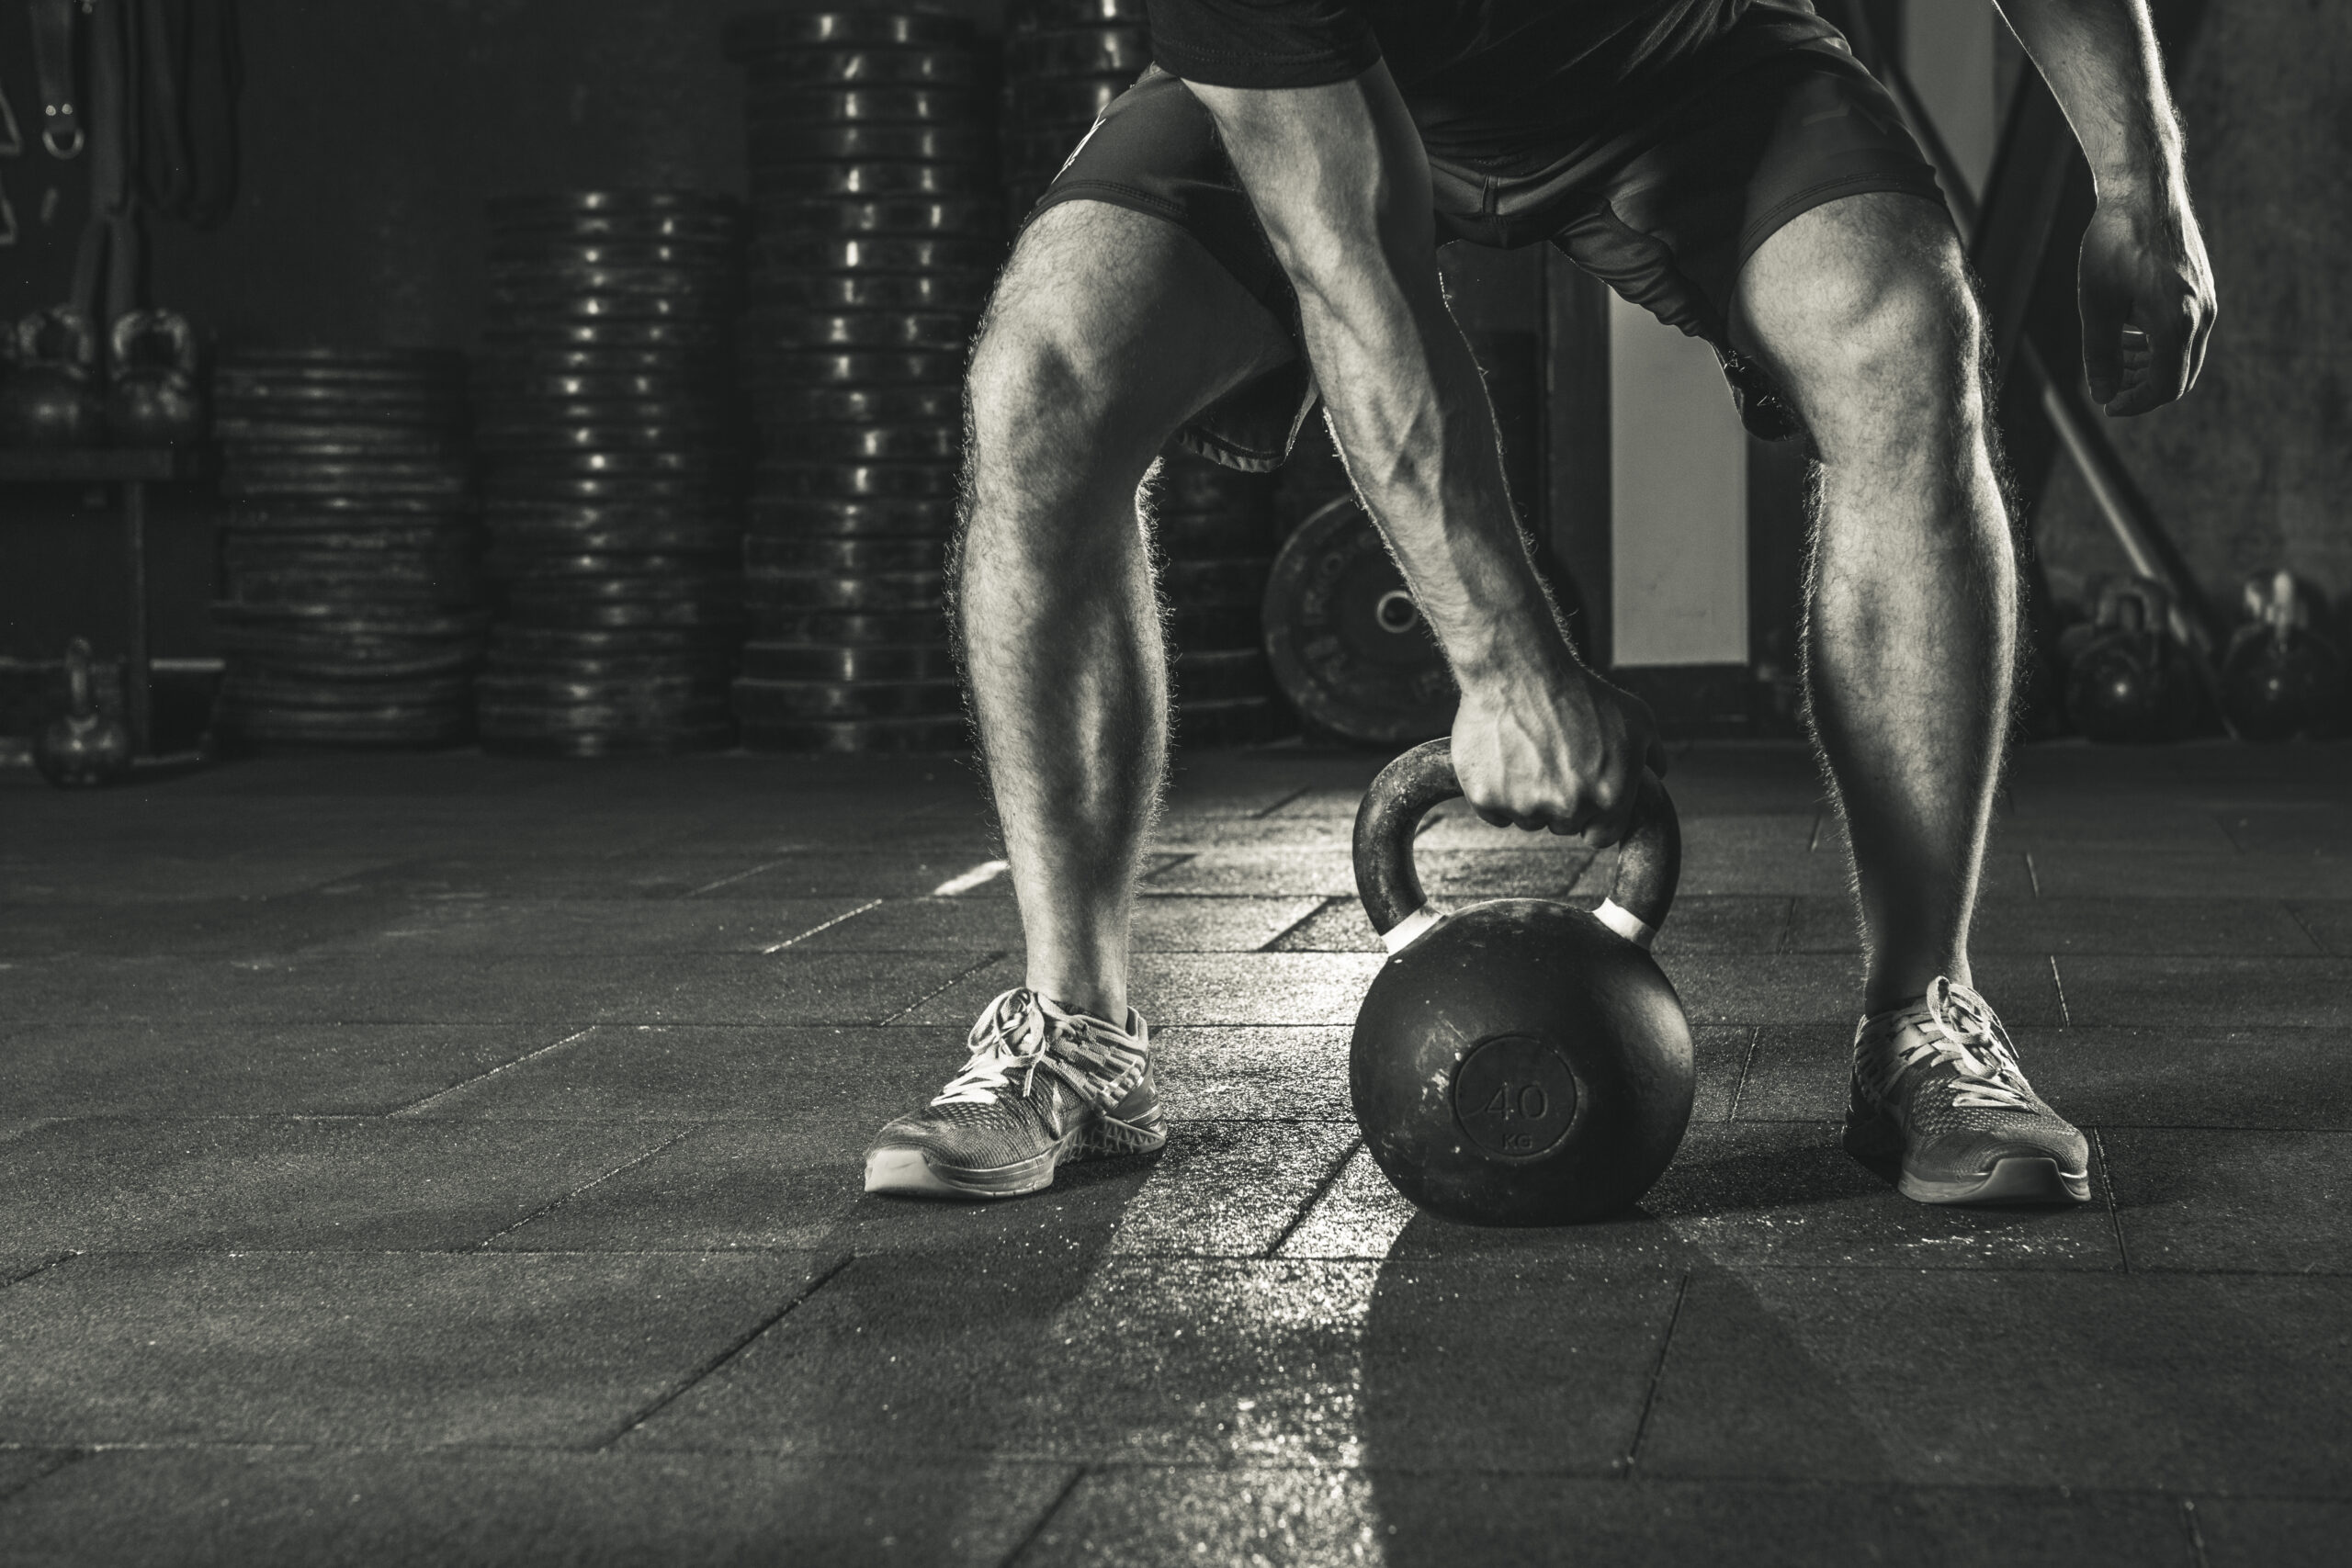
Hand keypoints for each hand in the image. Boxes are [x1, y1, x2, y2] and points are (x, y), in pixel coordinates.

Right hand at [1450, 654, 1666, 845]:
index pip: (1601, 835)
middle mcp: (1569, 808)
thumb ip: (1653, 756)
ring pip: (1526, 819)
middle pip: (1563, 826)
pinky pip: (1492, 813)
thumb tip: (1657, 775)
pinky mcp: (1484, 797)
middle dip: (1560, 801)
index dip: (1593, 817)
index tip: (1582, 796)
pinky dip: (1494, 792)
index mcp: (1610, 796)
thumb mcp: (1636, 719)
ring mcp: (1524, 805)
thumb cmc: (1578, 691)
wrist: (1519, 669)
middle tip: (1552, 761)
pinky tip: (1503, 759)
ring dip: (1527, 797)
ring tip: (1526, 752)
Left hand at [2078, 178, 2215, 415]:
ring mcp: (2206, 301)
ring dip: (2150, 366)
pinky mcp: (2203, 289)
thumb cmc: (2114, 246)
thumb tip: (2103, 396)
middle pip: (2179, 376)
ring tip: (2113, 360)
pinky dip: (2160, 344)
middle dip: (2143, 388)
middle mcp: (2201, 315)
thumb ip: (2100, 356)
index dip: (2134, 403)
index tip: (2106, 404)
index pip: (2166, 387)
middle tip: (2108, 386)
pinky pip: (2186, 332)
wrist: (2144, 194)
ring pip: (2184, 354)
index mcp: (2175, 323)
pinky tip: (2129, 336)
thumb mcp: (2095, 306)